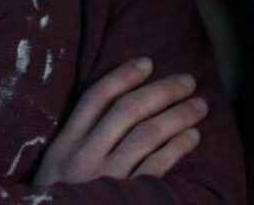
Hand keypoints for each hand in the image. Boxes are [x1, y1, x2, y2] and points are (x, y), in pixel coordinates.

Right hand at [33, 57, 207, 184]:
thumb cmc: (62, 198)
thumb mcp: (54, 169)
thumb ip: (76, 141)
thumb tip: (116, 104)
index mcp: (65, 145)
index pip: (96, 97)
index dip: (124, 75)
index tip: (148, 63)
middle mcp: (85, 157)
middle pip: (128, 110)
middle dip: (163, 90)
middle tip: (188, 81)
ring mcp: (107, 178)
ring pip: (147, 134)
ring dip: (178, 115)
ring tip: (198, 106)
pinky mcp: (129, 198)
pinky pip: (157, 166)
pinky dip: (177, 147)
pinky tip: (192, 137)